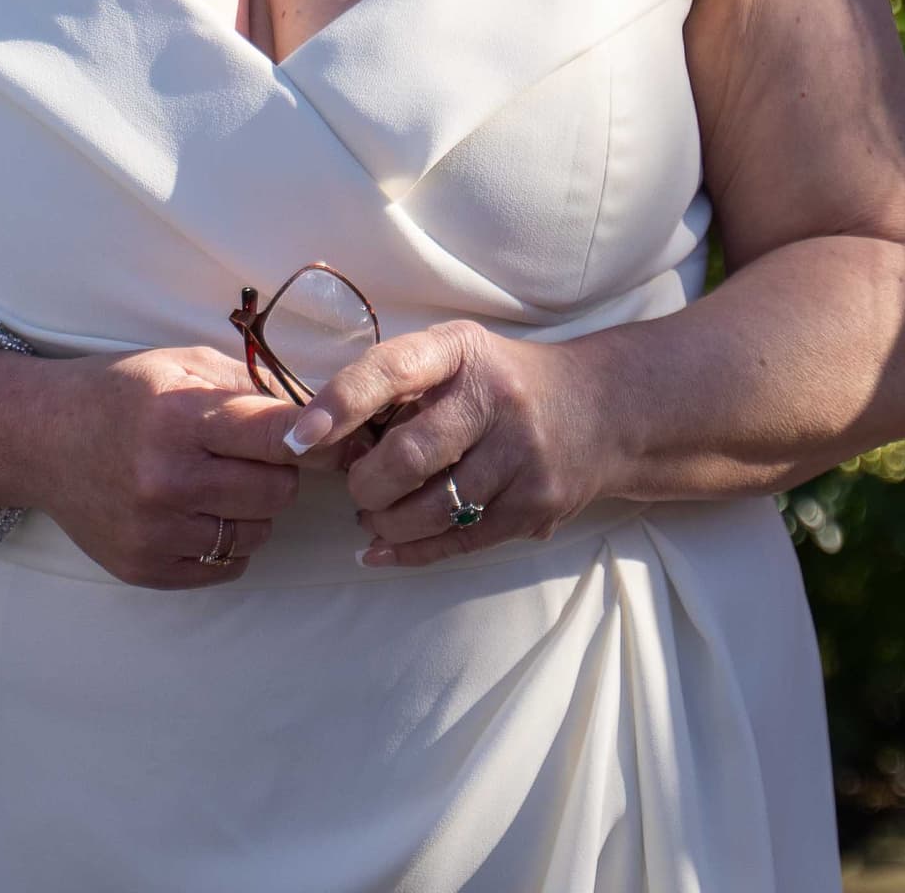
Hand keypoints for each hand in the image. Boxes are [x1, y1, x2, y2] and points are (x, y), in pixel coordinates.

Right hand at [0, 343, 304, 589]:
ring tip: (219, 482)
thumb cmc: (120, 394)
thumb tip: (320, 414)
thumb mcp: (183, 367)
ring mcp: (153, 532)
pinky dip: (227, 543)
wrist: (39, 439)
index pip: (280, 437)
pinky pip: (225, 567)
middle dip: (280, 472)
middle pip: (278, 492)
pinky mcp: (143, 568)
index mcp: (180, 419)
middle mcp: (166, 481)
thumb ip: (251, 387)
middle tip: (253, 455)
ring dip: (253, 509)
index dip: (321, 439)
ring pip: (256, 532)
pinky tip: (199, 512)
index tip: (340, 440)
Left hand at [286, 323, 614, 568]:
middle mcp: (496, 397)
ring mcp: (522, 454)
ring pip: (431, 509)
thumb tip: (322, 440)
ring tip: (377, 517)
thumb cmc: (503, 382)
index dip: (341, 403)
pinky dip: (413, 552)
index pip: (392, 369)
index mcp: (461, 351)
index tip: (301, 437)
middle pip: (407, 457)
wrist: (603, 408)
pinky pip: (460, 541)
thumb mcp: (458, 358)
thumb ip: (399, 387)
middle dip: (365, 485)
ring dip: (387, 523)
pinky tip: (385, 550)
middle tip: (359, 489)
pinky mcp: (537, 503)